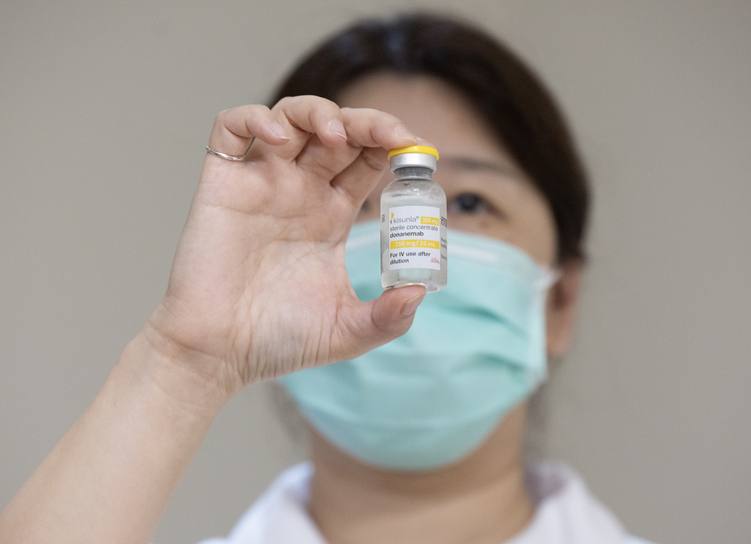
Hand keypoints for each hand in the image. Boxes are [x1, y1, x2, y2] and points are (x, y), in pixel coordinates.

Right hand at [145, 96, 426, 392]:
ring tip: (337, 135)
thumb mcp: (348, 330)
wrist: (219, 355)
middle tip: (391, 136)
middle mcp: (299, 191)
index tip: (418, 150)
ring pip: (291, 118)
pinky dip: (254, 118)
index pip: (367, 160)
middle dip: (368, 122)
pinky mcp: (222, 184)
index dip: (392, 145)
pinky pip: (231, 128)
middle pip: (338, 131)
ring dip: (318, 113)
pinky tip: (279, 140)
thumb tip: (421, 291)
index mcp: (332, 215)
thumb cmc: (278, 341)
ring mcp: (261, 183)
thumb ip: (389, 316)